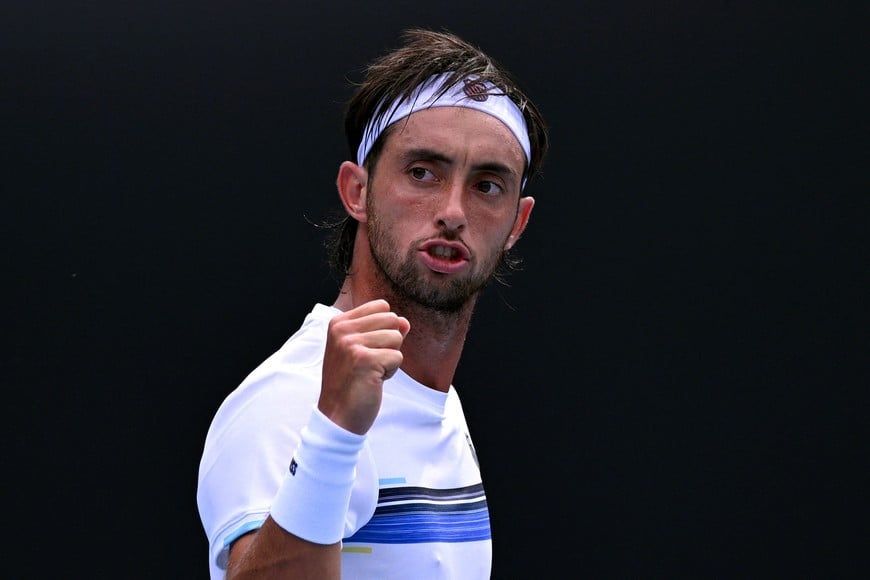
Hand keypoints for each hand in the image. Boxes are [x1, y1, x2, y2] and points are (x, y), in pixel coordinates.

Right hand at [318, 299, 410, 434]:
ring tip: (370, 372)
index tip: (367, 350)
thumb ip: (384, 331)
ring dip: (390, 359)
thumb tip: (405, 322)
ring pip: (396, 338)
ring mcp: (351, 344)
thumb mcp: (363, 350)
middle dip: (390, 344)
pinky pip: (398, 357)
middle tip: (370, 363)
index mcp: (339, 323)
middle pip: (392, 319)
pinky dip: (390, 372)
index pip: (381, 306)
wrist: (338, 415)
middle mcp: (342, 330)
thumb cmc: (351, 382)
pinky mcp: (365, 360)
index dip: (384, 329)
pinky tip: (373, 381)